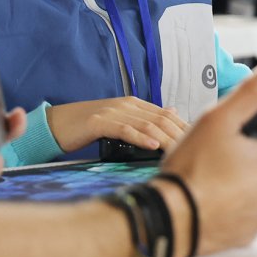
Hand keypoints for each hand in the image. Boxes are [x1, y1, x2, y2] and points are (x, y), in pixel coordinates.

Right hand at [45, 96, 187, 153]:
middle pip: (161, 119)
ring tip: (180, 151)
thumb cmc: (89, 127)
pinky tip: (153, 146)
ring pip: (147, 124)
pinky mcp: (99, 122)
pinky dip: (141, 137)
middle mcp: (127, 104)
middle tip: (195, 151)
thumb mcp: (120, 120)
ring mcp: (113, 111)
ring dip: (166, 138)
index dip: (184, 128)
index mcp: (135, 104)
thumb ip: (145, 117)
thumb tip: (172, 111)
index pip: (167, 115)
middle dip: (180, 135)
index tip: (199, 143)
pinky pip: (125, 129)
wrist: (56, 124)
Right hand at [156, 55, 256, 256]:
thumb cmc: (192, 168)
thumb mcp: (220, 119)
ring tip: (213, 176)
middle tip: (221, 152)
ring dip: (245, 179)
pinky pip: (247, 211)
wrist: (169, 220)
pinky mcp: (246, 234)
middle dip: (254, 153)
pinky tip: (211, 198)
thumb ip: (253, 91)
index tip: (244, 129)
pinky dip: (234, 204)